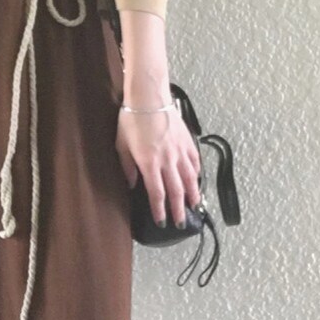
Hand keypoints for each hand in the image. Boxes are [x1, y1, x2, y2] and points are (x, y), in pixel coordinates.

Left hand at [115, 102, 202, 227]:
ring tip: (195, 206)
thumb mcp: (122, 144)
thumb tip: (132, 183)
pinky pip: (195, 160)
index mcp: (149, 163)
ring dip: (193, 194)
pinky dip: (197, 172)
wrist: (149, 97)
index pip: (156, 193)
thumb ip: (127, 166)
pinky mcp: (187, 140)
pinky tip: (197, 178)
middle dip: (178, 209)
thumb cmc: (132, 118)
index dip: (160, 210)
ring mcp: (180, 150)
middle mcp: (167, 160)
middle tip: (180, 222)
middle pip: (176, 190)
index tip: (162, 221)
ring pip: (190, 178)